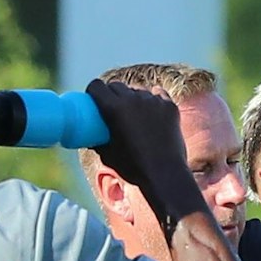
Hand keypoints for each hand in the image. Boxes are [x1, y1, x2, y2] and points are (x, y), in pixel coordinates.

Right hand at [84, 79, 202, 228]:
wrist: (163, 175)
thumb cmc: (131, 168)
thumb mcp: (106, 154)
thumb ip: (98, 140)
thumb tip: (91, 136)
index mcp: (113, 108)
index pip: (97, 86)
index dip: (93, 91)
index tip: (94, 99)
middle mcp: (132, 99)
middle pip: (116, 86)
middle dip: (111, 93)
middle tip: (112, 107)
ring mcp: (153, 101)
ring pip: (137, 90)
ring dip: (132, 97)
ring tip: (133, 113)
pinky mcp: (169, 105)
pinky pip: (156, 94)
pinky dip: (151, 100)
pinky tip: (151, 111)